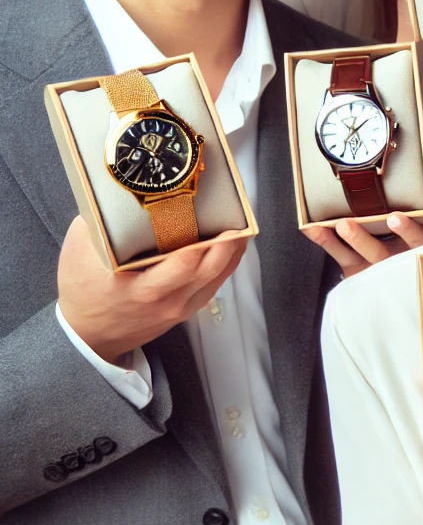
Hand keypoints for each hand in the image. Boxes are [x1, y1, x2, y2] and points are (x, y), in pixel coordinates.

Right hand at [57, 216, 246, 362]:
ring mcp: (179, 308)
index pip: (184, 264)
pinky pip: (213, 285)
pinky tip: (230, 247)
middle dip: (228, 241)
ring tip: (240, 226)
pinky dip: (224, 264)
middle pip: (209, 269)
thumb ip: (98, 222)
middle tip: (238, 216)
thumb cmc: (83, 291)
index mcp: (140, 288)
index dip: (205, 239)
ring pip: (217, 277)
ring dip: (231, 252)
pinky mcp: (185, 310)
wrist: (87, 334)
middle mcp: (165, 300)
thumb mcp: (80, 253)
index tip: (214, 213)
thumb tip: (119, 190)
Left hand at [301, 213, 422, 277]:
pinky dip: (325, 240)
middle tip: (347, 225)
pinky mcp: (355, 272)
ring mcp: (373, 269)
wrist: (397, 294)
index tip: (396, 217)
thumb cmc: (416, 253)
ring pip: (359, 256)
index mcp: (418, 254)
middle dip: (365, 240)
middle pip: (380, 253)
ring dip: (347, 239)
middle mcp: (395, 264)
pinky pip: (339, 255)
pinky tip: (312, 228)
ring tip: (339, 225)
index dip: (407, 232)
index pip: (417, 243)